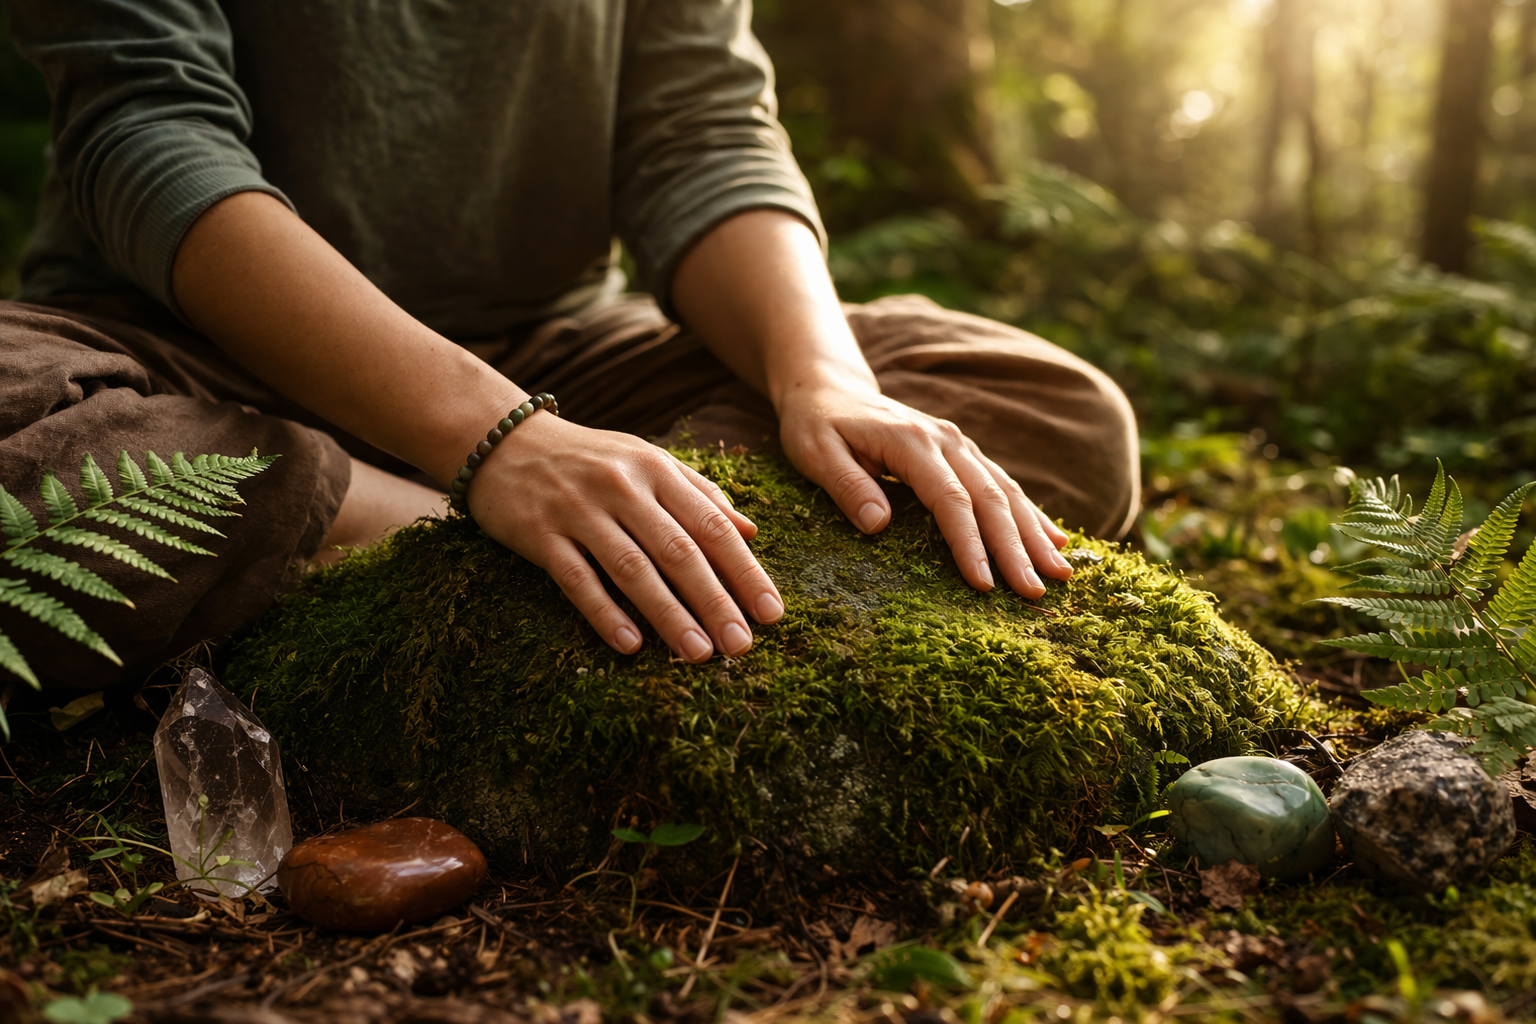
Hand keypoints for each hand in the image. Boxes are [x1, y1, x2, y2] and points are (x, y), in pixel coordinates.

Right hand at [467, 411, 784, 660]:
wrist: (504, 440)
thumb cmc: (590, 458)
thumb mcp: (648, 461)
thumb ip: (699, 493)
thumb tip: (751, 531)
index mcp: (657, 470)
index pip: (712, 525)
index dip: (745, 571)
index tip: (771, 613)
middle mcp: (623, 487)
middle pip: (678, 551)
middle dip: (715, 601)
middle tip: (742, 645)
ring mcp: (579, 510)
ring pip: (632, 568)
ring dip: (668, 615)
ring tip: (698, 653)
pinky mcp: (540, 533)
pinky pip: (576, 579)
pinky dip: (604, 613)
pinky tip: (630, 645)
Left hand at [776, 376, 1072, 598]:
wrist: (830, 388)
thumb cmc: (816, 425)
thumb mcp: (815, 452)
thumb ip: (845, 485)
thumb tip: (876, 524)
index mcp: (911, 443)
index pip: (949, 499)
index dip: (968, 543)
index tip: (983, 584)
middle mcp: (945, 441)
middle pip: (990, 499)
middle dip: (1016, 549)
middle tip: (1035, 593)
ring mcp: (959, 445)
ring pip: (1006, 492)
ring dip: (1034, 535)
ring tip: (1060, 574)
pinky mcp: (964, 454)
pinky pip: (1004, 485)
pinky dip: (1031, 515)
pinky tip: (1056, 542)